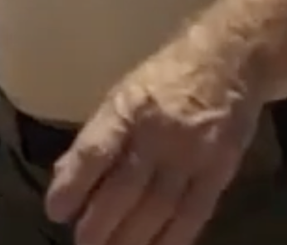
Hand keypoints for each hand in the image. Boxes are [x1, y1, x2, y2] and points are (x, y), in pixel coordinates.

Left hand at [43, 41, 260, 244]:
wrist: (229, 60)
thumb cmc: (165, 77)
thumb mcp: (123, 93)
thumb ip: (98, 136)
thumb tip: (65, 176)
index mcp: (128, 109)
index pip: (95, 151)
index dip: (74, 185)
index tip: (56, 211)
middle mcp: (159, 132)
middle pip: (126, 187)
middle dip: (101, 222)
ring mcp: (193, 153)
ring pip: (159, 208)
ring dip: (133, 238)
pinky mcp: (220, 170)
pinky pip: (195, 213)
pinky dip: (174, 238)